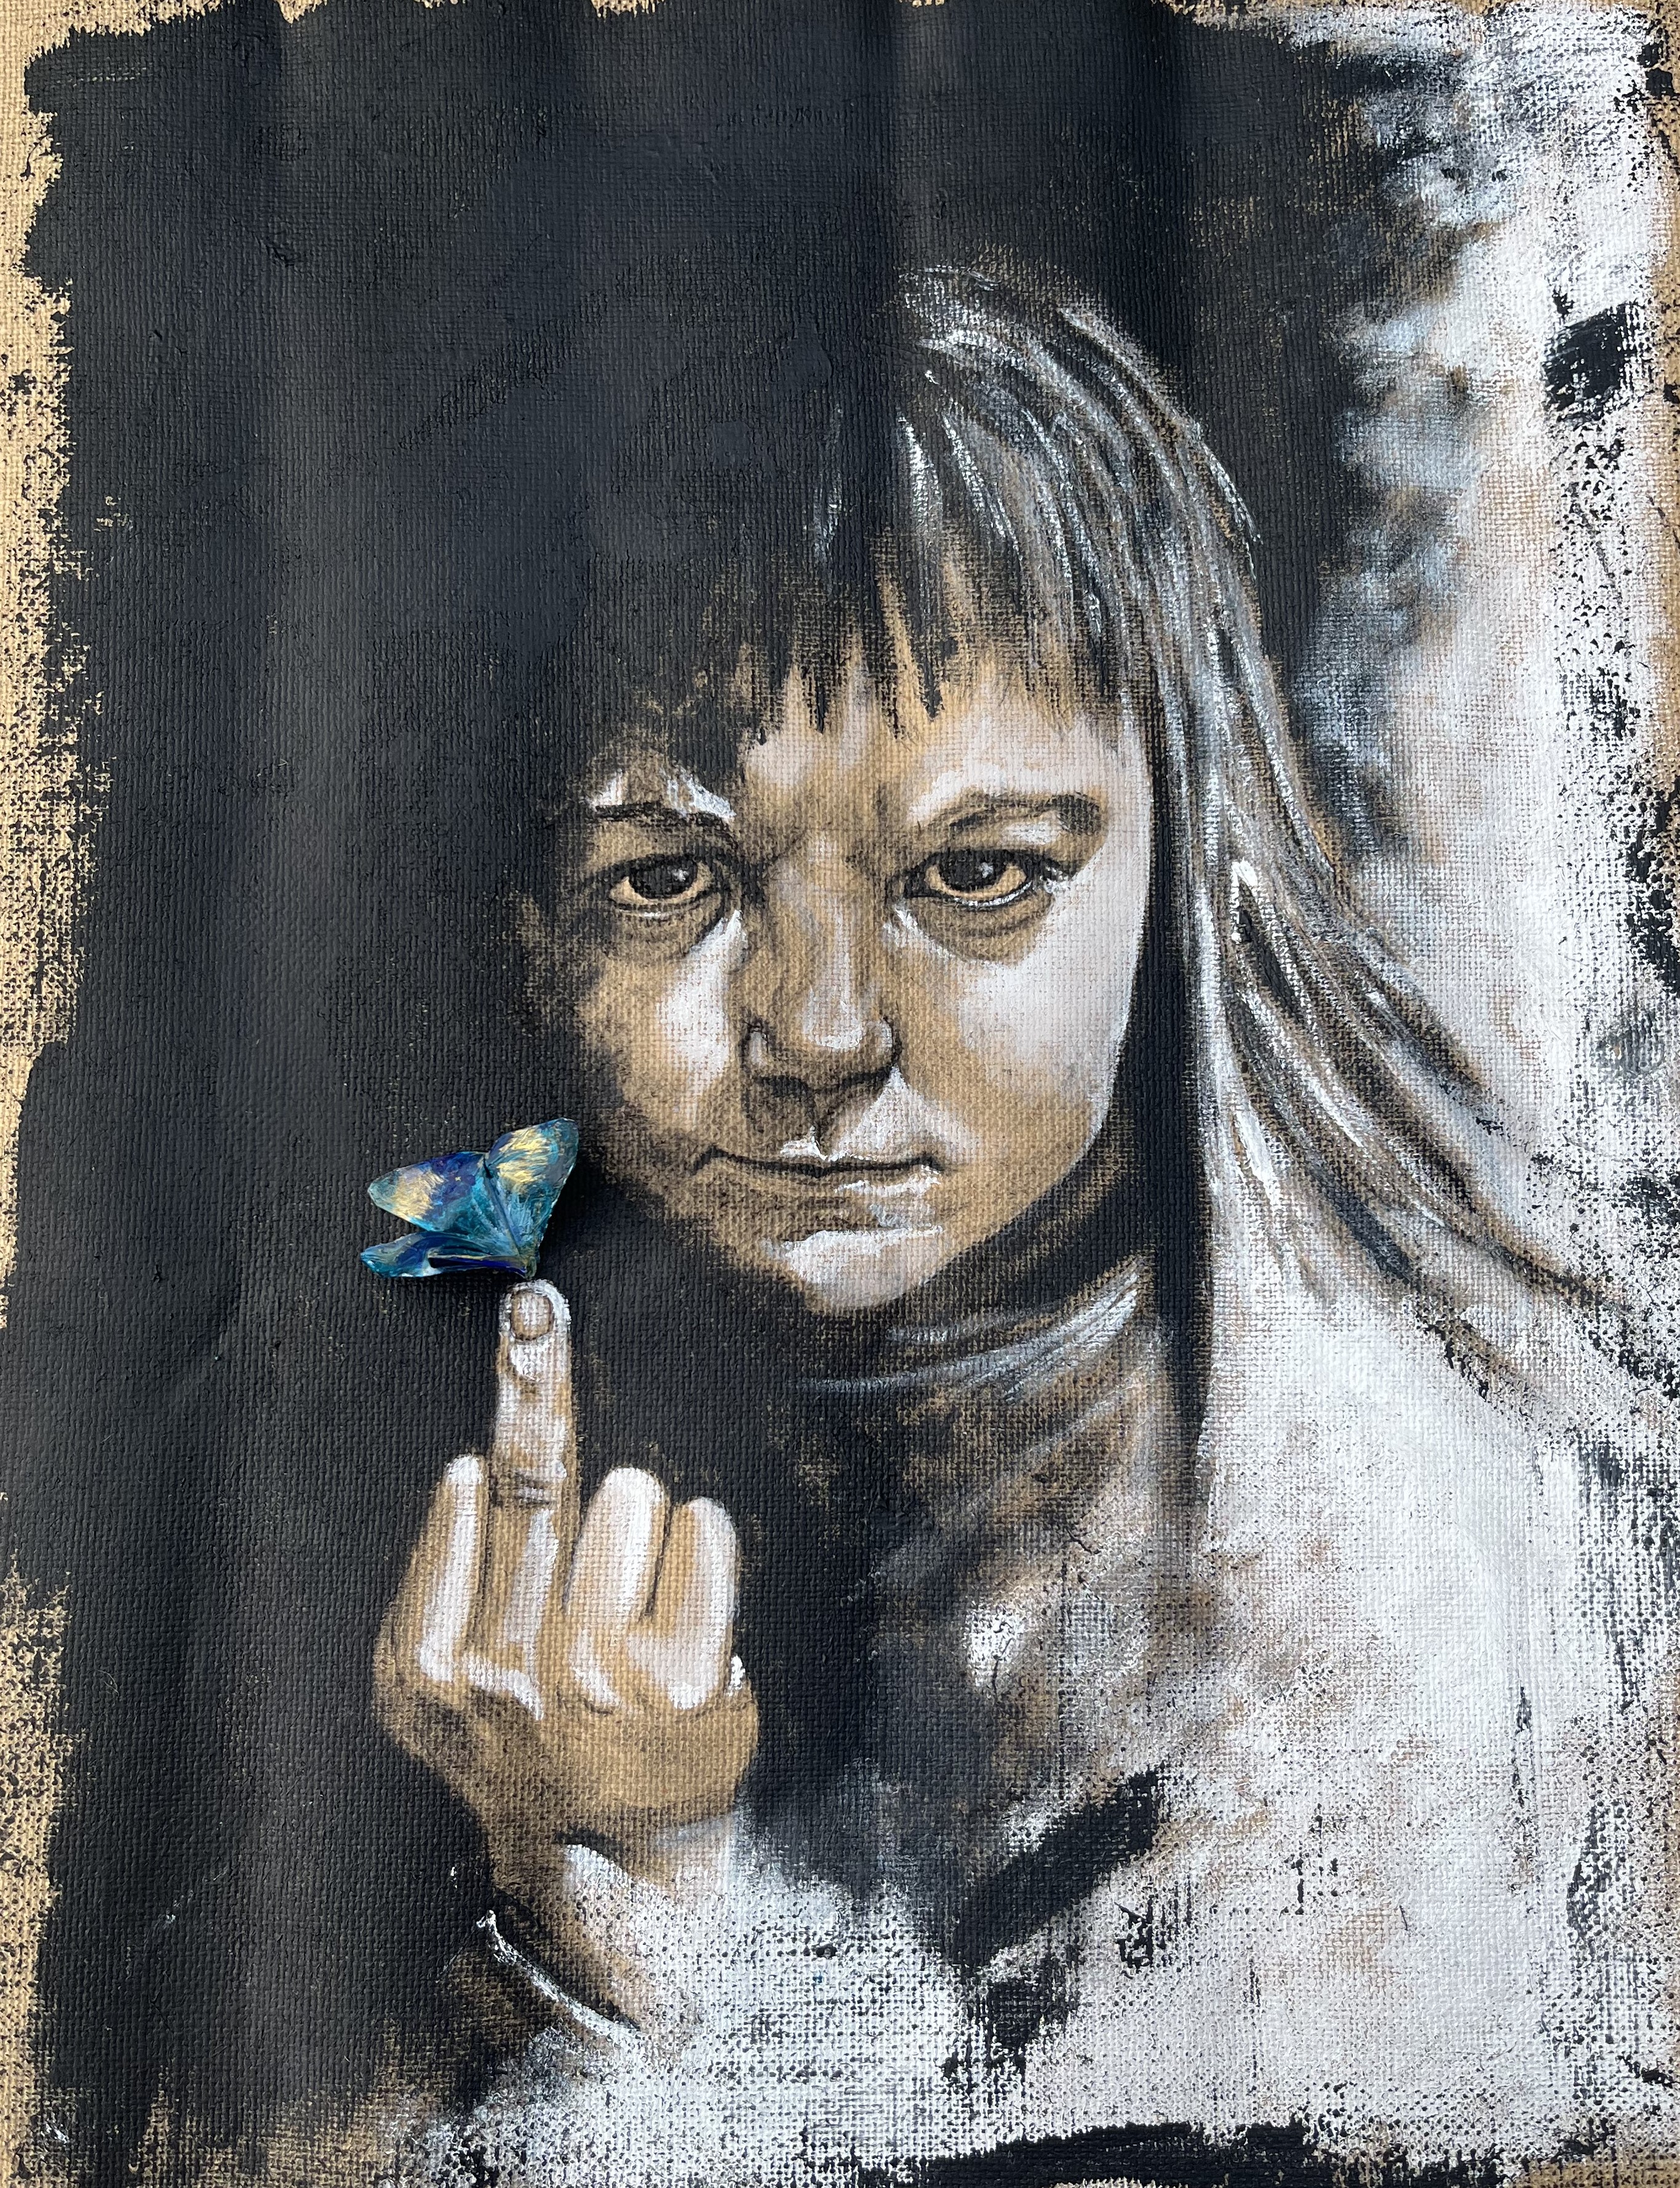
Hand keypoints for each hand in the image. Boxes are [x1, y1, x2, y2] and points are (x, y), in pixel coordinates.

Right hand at [374, 1280, 758, 1904]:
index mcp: (427, 1669)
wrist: (608, 1865)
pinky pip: (701, 1531)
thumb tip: (464, 1470)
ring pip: (628, 1495)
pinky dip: (701, 1543)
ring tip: (628, 1599)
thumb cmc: (532, 1739)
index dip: (507, 1392)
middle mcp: (505, 1672)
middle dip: (534, 1368)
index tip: (522, 1307)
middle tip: (533, 1307)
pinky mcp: (684, 1682)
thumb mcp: (444, 1681)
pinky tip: (681, 1601)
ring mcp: (597, 1678)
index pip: (470, 1495)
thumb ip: (442, 1580)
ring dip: (636, 1522)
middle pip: (540, 1476)